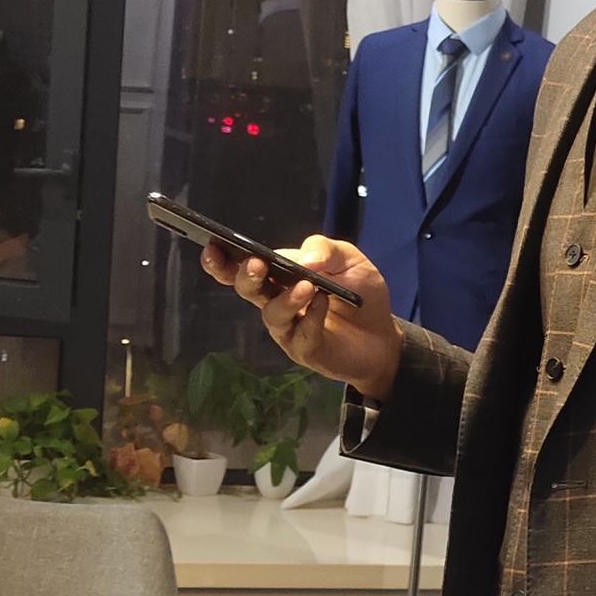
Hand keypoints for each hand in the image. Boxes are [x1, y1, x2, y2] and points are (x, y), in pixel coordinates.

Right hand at [200, 235, 402, 400]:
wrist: (383, 334)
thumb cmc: (360, 294)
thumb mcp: (350, 260)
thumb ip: (327, 250)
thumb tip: (305, 257)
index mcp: (279, 276)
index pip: (243, 266)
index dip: (224, 259)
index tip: (212, 246)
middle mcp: (276, 302)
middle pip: (248, 289)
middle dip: (246, 276)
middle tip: (256, 265)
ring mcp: (288, 328)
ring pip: (272, 314)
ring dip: (287, 298)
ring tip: (307, 286)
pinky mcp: (304, 349)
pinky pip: (301, 334)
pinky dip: (312, 318)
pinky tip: (324, 304)